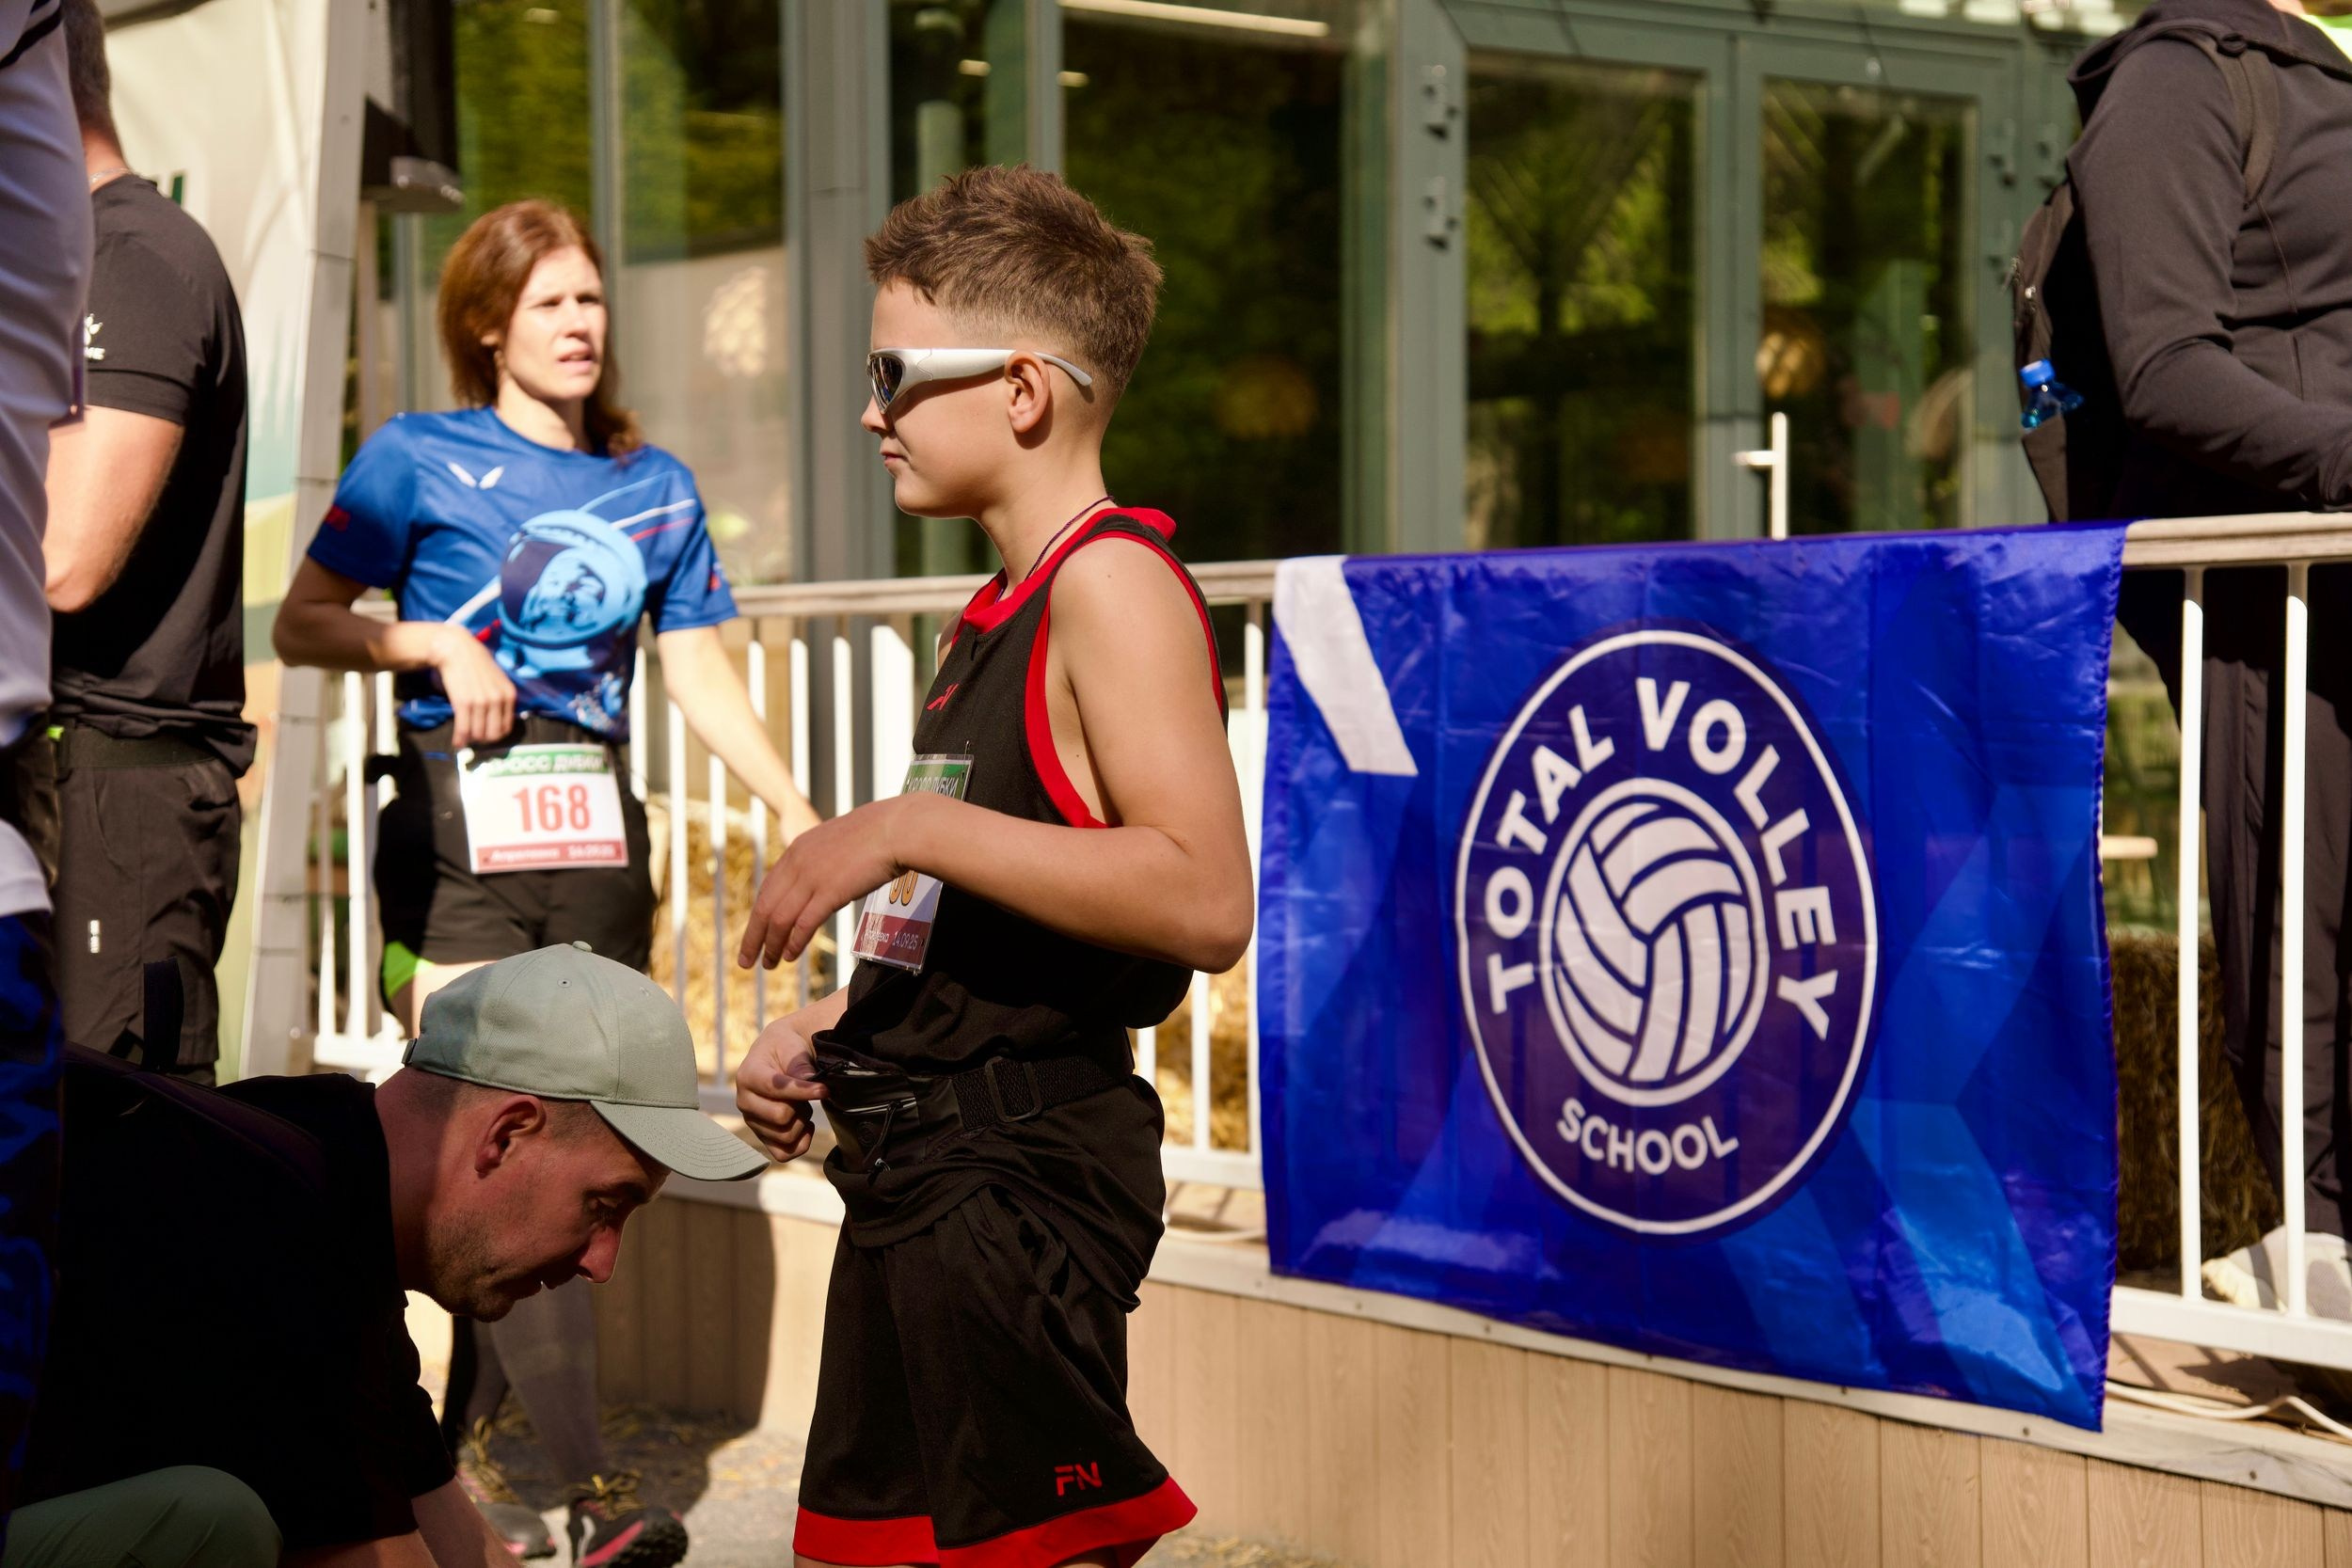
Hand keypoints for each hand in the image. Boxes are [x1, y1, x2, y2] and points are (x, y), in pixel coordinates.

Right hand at [433, 624, 516, 747]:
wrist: (457, 650)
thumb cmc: (476, 665)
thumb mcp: (498, 680)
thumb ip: (501, 699)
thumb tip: (497, 722)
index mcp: (509, 695)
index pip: (506, 728)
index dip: (495, 736)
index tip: (486, 736)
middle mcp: (498, 700)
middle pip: (493, 734)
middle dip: (483, 740)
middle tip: (474, 739)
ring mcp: (481, 702)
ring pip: (478, 734)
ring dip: (470, 740)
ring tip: (464, 738)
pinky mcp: (464, 703)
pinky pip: (463, 729)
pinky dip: (459, 739)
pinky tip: (456, 742)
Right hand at [734, 1013, 827, 1161]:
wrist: (778, 1055)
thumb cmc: (786, 1049)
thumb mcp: (792, 1048)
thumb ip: (799, 1065)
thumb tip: (809, 1081)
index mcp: (748, 1075)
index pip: (776, 1089)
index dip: (803, 1091)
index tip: (824, 1089)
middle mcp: (744, 1101)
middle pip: (781, 1116)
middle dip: (802, 1105)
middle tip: (808, 1093)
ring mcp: (752, 1121)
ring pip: (785, 1136)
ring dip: (802, 1121)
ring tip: (803, 1104)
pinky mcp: (762, 1136)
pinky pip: (783, 1154)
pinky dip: (801, 1144)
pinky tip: (805, 1125)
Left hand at [737, 794, 919, 969]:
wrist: (896, 828)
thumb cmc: (877, 834)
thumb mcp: (837, 842)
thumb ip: (823, 859)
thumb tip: (823, 877)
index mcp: (797, 850)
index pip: (767, 889)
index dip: (759, 915)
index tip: (755, 933)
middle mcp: (798, 863)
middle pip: (765, 907)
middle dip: (754, 937)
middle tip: (747, 960)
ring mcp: (812, 877)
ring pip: (780, 919)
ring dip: (772, 945)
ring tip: (770, 964)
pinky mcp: (830, 891)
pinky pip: (804, 923)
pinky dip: (794, 942)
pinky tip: (791, 955)